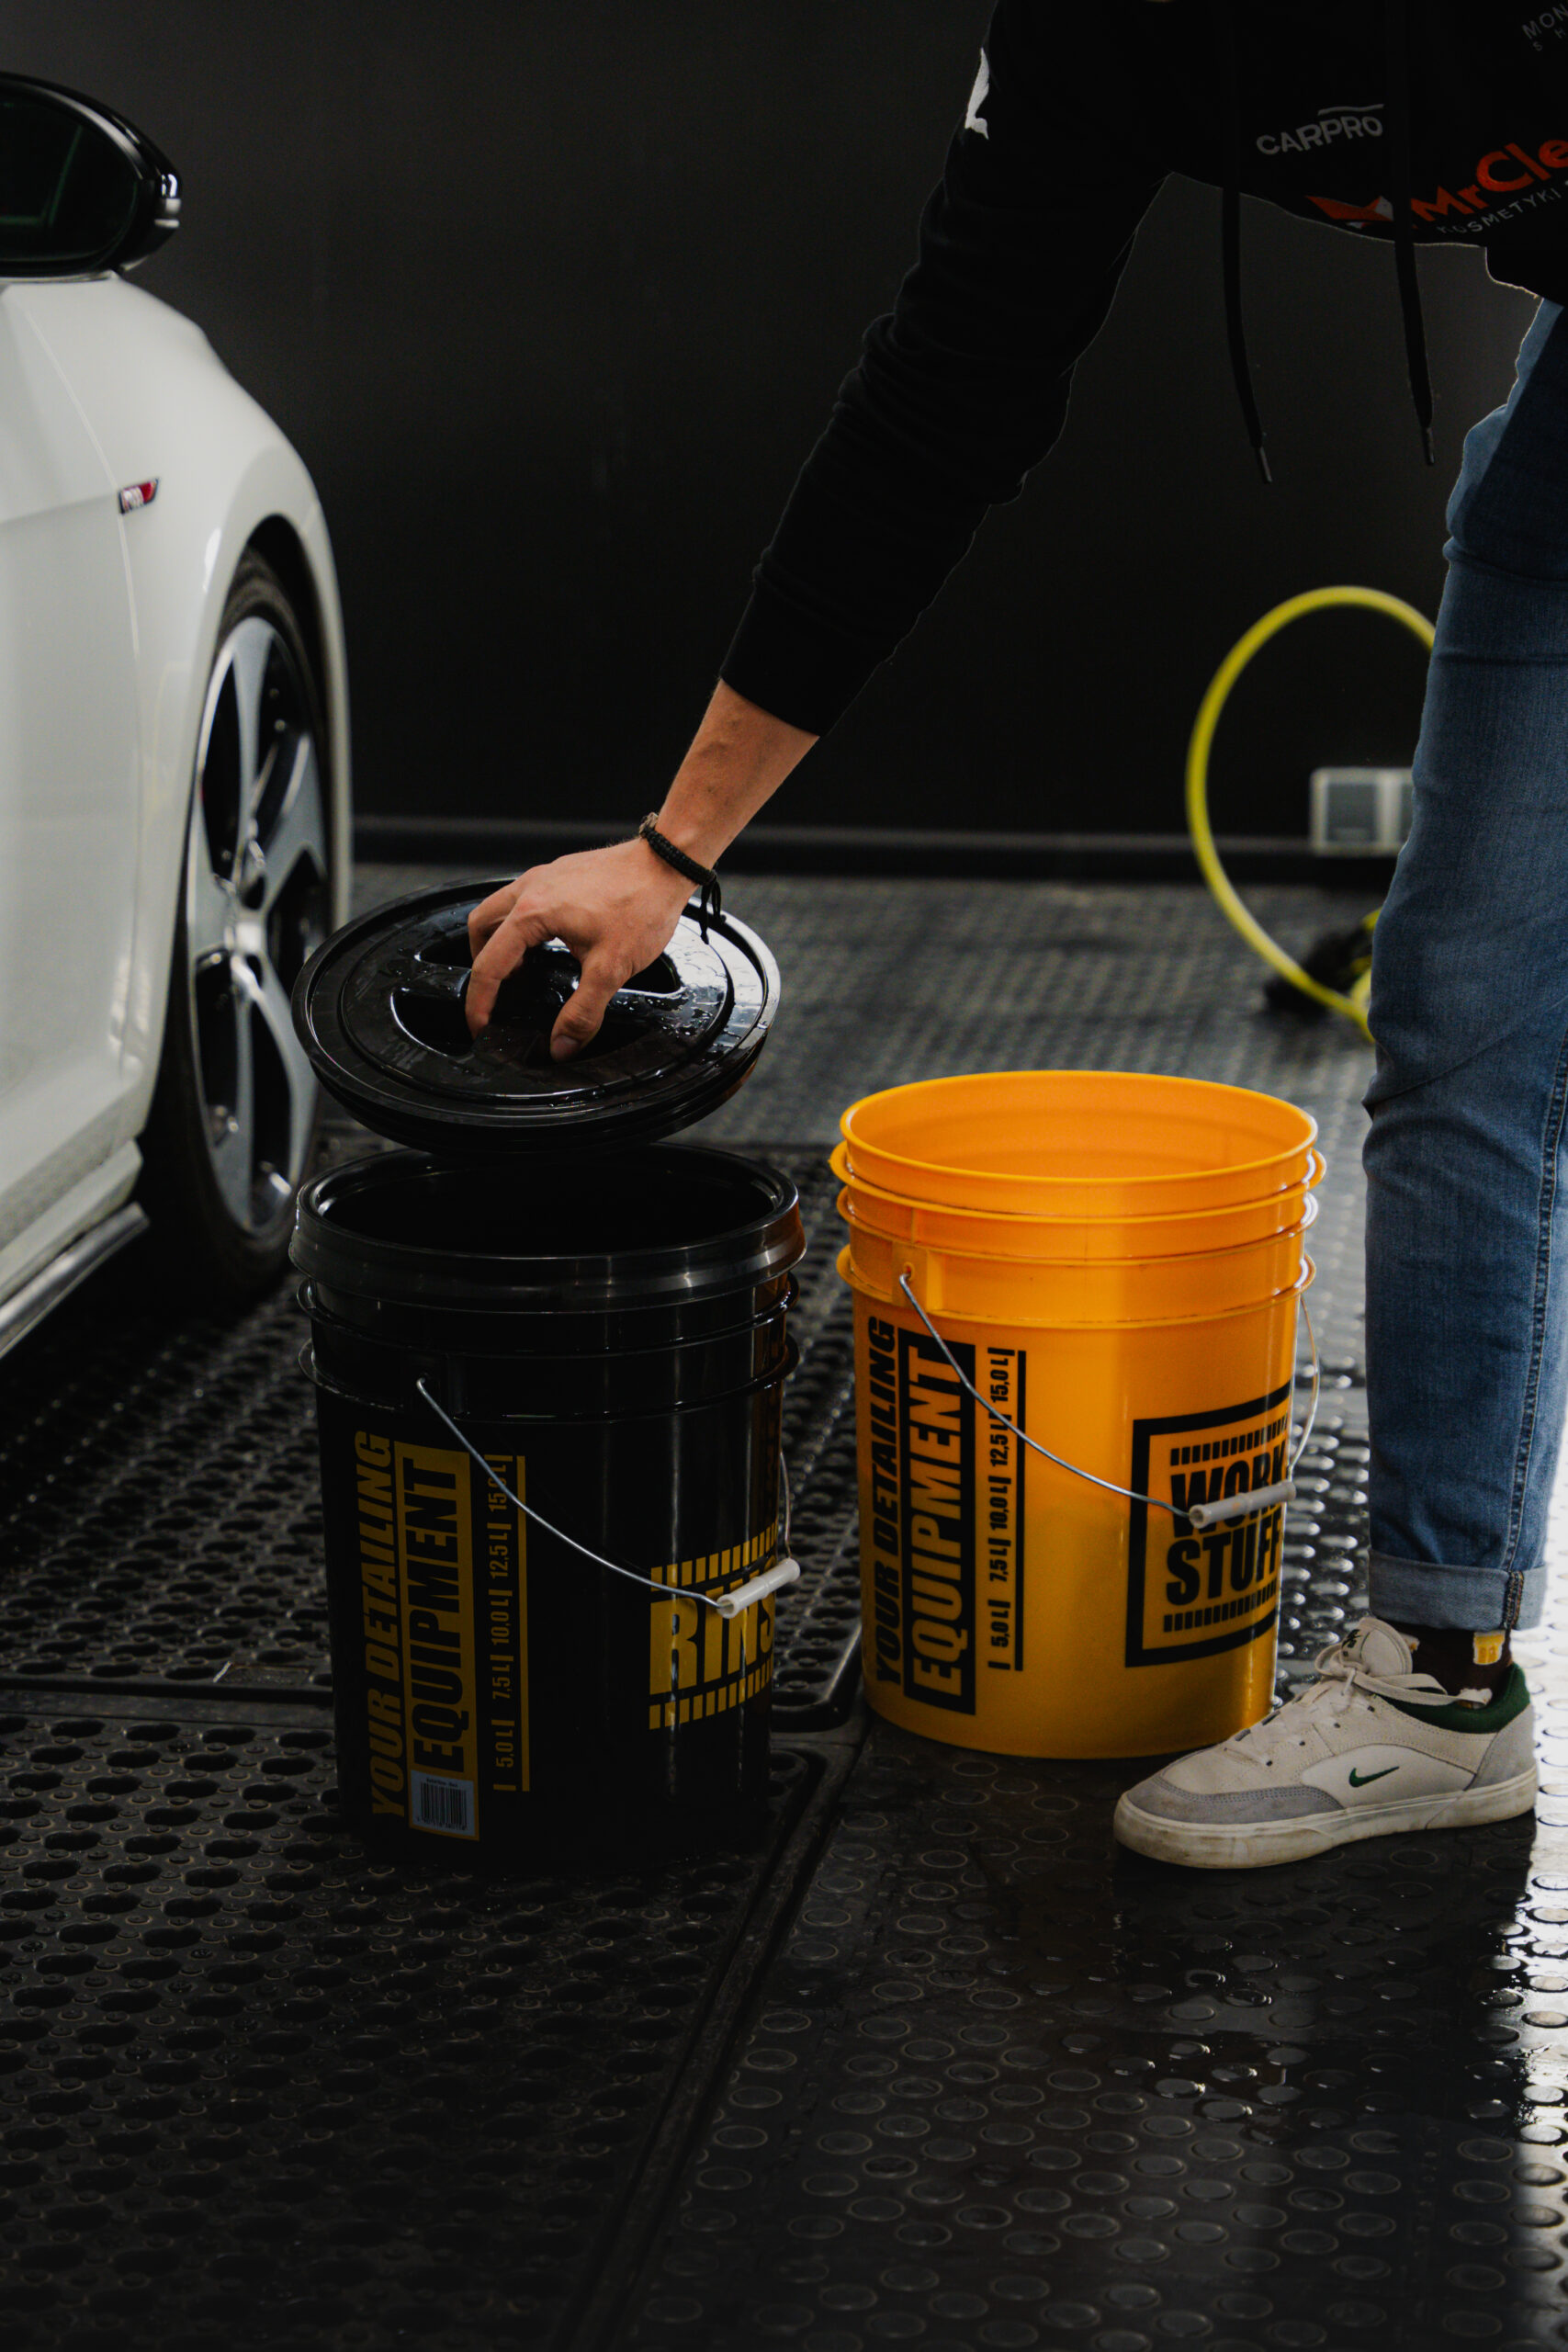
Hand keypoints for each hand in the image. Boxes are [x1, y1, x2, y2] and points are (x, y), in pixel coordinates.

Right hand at [465, 839, 693, 1055]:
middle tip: (493, 994)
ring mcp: (544, 877)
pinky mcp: (559, 874)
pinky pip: (522, 899)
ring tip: (516, 971)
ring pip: (498, 909)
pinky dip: (519, 926)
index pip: (489, 964)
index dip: (479, 1001)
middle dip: (480, 965)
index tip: (481, 1024)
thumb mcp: (611, 968)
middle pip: (481, 928)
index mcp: (532, 913)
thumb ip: (583, 1012)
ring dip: (497, 941)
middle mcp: (531, 889)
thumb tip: (562, 1044)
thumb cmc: (642, 903)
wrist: (666, 864)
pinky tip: (543, 943)